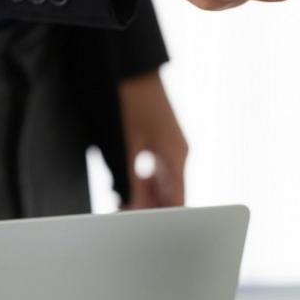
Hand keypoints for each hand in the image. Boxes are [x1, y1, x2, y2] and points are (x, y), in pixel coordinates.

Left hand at [118, 70, 187, 208]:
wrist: (135, 70)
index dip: (164, 219)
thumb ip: (132, 180)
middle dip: (151, 209)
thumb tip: (134, 208)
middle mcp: (179, 155)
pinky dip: (144, 183)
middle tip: (124, 215)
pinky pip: (159, 173)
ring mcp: (172, 149)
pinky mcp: (163, 144)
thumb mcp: (129, 145)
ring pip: (164, 185)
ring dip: (145, 197)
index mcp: (177, 157)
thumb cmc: (134, 101)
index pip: (178, 201)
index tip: (144, 229)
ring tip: (120, 202)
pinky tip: (124, 185)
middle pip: (172, 195)